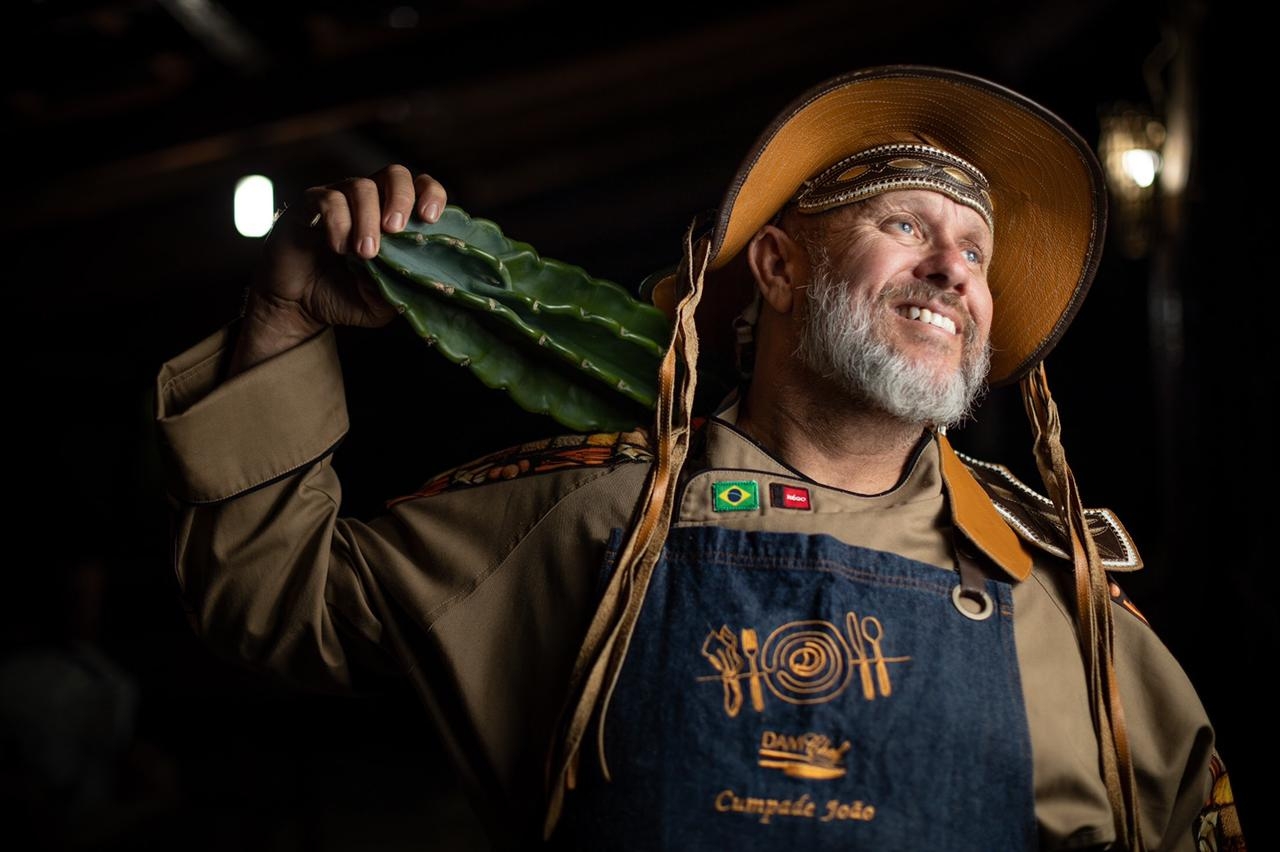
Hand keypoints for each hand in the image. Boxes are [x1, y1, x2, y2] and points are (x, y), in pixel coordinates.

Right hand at [228, 165, 446, 375]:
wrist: (298, 306)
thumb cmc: (344, 296)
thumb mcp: (380, 302)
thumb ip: (400, 288)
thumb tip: (421, 277)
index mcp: (392, 216)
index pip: (420, 187)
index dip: (431, 194)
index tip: (430, 218)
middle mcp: (368, 201)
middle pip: (395, 174)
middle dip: (401, 198)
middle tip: (395, 230)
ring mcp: (338, 199)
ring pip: (361, 186)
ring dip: (368, 220)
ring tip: (366, 253)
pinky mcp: (308, 206)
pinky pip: (328, 200)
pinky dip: (339, 223)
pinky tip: (339, 247)